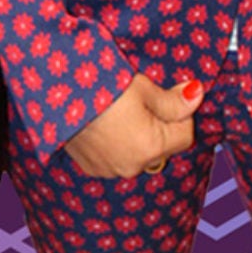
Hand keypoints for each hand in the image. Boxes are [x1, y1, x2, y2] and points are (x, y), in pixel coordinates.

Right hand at [63, 75, 203, 178]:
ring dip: (137, 136)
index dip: (179, 112)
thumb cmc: (102, 83)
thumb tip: (197, 96)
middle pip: (162, 147)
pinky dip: (116, 143)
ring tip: (118, 109)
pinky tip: (103, 121)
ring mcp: (109, 169)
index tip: (166, 95)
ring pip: (138, 154)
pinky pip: (115, 158)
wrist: (53, 87)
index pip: (186, 135)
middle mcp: (132, 166)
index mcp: (151, 147)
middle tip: (139, 99)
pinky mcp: (90, 167)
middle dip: (158, 126)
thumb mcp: (143, 87)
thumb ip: (173, 100)